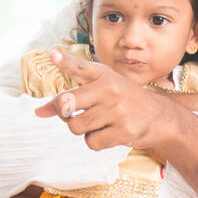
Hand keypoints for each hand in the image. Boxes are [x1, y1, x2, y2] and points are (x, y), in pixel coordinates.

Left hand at [34, 49, 176, 153]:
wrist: (160, 116)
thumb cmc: (121, 100)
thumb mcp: (98, 90)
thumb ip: (68, 97)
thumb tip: (37, 112)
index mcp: (102, 75)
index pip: (79, 67)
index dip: (65, 62)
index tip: (52, 55)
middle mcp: (109, 89)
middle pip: (66, 104)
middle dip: (64, 112)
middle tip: (77, 111)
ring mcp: (117, 110)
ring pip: (75, 126)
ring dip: (82, 129)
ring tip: (99, 121)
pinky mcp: (124, 130)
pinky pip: (91, 142)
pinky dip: (95, 141)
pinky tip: (110, 132)